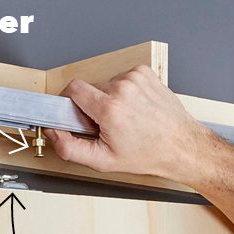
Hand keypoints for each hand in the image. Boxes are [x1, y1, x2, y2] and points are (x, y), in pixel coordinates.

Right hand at [45, 65, 214, 182]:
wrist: (180, 146)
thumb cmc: (147, 154)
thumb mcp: (103, 161)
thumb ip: (70, 147)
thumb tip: (53, 132)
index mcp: (110, 109)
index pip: (73, 88)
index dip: (71, 102)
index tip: (77, 114)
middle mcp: (123, 88)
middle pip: (91, 88)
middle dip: (94, 106)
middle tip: (109, 125)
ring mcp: (135, 78)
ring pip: (107, 84)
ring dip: (111, 99)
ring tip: (127, 118)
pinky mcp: (145, 72)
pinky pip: (122, 78)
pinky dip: (125, 92)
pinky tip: (136, 108)